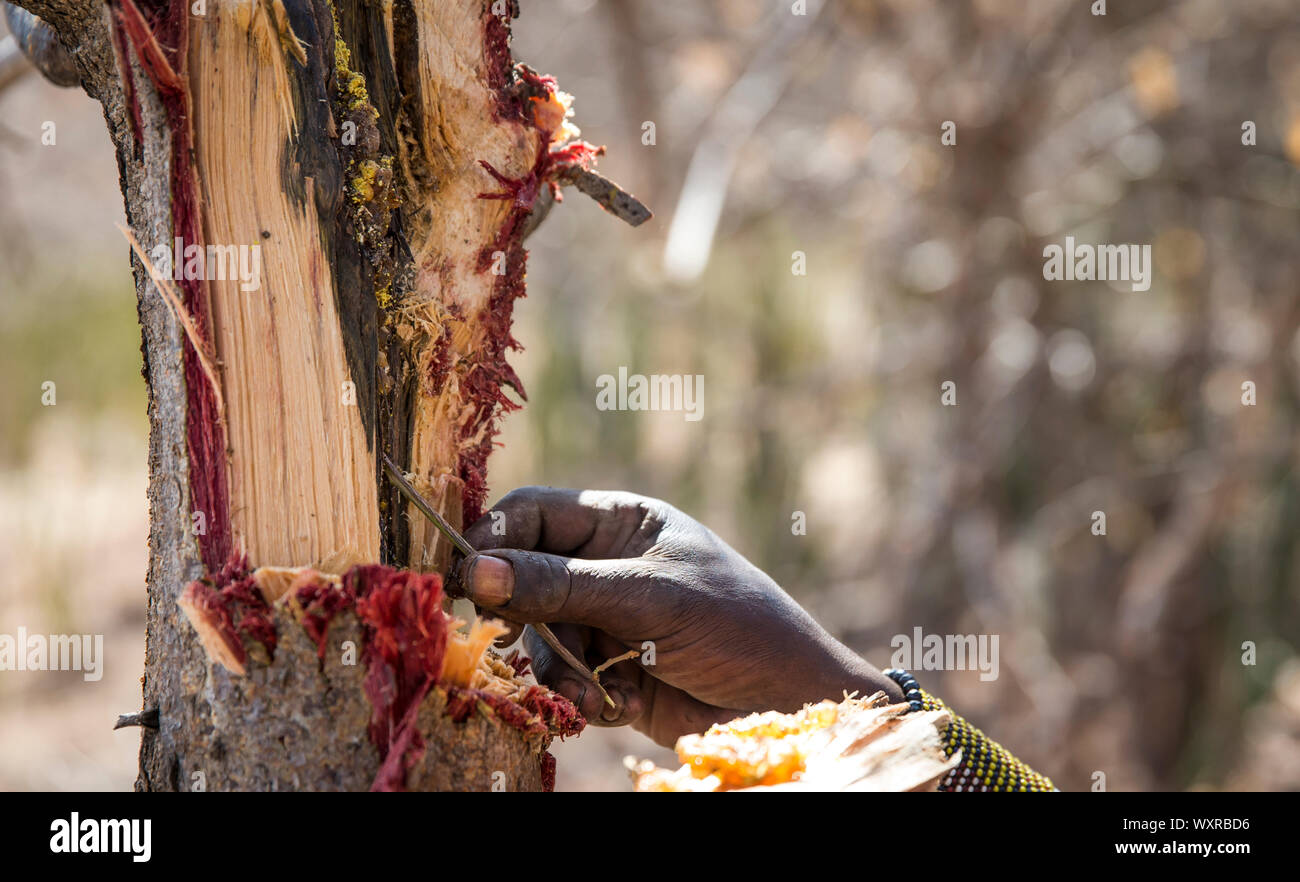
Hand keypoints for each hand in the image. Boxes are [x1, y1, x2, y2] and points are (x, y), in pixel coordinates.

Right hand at [461, 487, 903, 747]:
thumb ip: (561, 585)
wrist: (787, 703)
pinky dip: (577, 693)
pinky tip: (611, 704)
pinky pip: (561, 675)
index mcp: (620, 521)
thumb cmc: (734, 625)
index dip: (493, 537)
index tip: (463, 575)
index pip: (533, 513)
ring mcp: (604, 618)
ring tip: (596, 685)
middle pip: (522, 576)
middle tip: (514, 635)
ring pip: (536, 634)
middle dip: (524, 613)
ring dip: (557, 665)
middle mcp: (605, 564)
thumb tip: (475, 571)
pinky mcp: (607, 669)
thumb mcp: (648, 597)